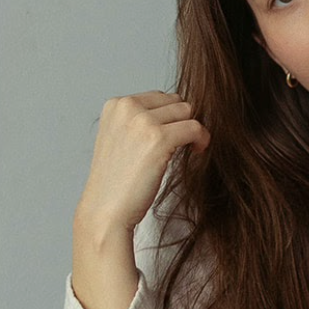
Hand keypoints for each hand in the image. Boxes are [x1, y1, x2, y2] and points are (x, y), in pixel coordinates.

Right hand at [76, 92, 210, 234]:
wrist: (106, 211)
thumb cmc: (116, 183)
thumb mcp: (120, 139)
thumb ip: (140, 120)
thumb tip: (178, 109)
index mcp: (116, 105)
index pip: (159, 97)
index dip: (170, 117)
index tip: (173, 136)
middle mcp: (127, 107)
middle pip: (176, 101)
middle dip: (182, 122)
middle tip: (182, 145)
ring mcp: (142, 121)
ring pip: (187, 112)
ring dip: (192, 130)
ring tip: (188, 149)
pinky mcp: (158, 138)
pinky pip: (195, 128)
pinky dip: (202, 139)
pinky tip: (197, 152)